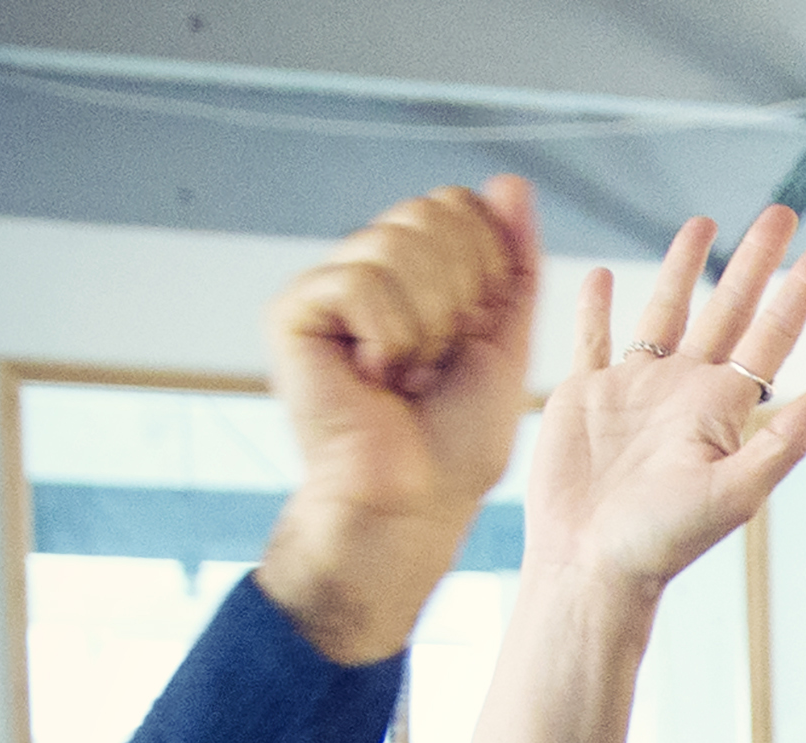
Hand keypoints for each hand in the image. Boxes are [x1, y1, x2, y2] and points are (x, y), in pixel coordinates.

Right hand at [258, 180, 540, 661]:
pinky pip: (361, 280)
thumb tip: (509, 180)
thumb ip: (513, 260)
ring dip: (425, 324)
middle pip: (430, 211)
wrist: (416, 499)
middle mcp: (364, 269)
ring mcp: (324, 288)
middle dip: (458, 294)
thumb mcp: (506, 338)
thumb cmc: (458, 438)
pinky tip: (372, 375)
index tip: (473, 333)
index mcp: (412, 271)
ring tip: (404, 373)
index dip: (486, 266)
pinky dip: (389, 335)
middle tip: (435, 359)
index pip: (458, 204)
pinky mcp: (292, 311)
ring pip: (397, 243)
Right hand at [532, 210, 805, 596]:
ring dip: (682, 268)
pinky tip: (602, 277)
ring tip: (702, 224)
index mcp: (723, 408)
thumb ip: (781, 441)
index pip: (772, 336)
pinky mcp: (585, 396)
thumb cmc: (662, 541)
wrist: (589, 565)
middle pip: (728, 308)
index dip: (799, 292)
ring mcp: (635, 389)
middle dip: (754, 260)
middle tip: (781, 213)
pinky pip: (593, 339)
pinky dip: (597, 306)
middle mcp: (684, 390)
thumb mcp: (732, 493)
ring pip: (664, 311)